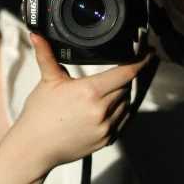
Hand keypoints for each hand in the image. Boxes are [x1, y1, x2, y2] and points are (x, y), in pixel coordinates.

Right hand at [13, 33, 153, 172]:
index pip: (125, 73)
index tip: (148, 53)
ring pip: (127, 103)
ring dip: (123, 93)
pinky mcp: (106, 140)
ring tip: (109, 88)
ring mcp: (106, 127)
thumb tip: (37, 35)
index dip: (140, 61)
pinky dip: (121, 110)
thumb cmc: (39, 115)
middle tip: (122, 68)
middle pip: (126, 86)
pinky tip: (111, 105)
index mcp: (89, 92)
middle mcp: (101, 110)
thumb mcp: (47, 82)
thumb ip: (46, 55)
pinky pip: (123, 120)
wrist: (35, 148)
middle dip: (125, 76)